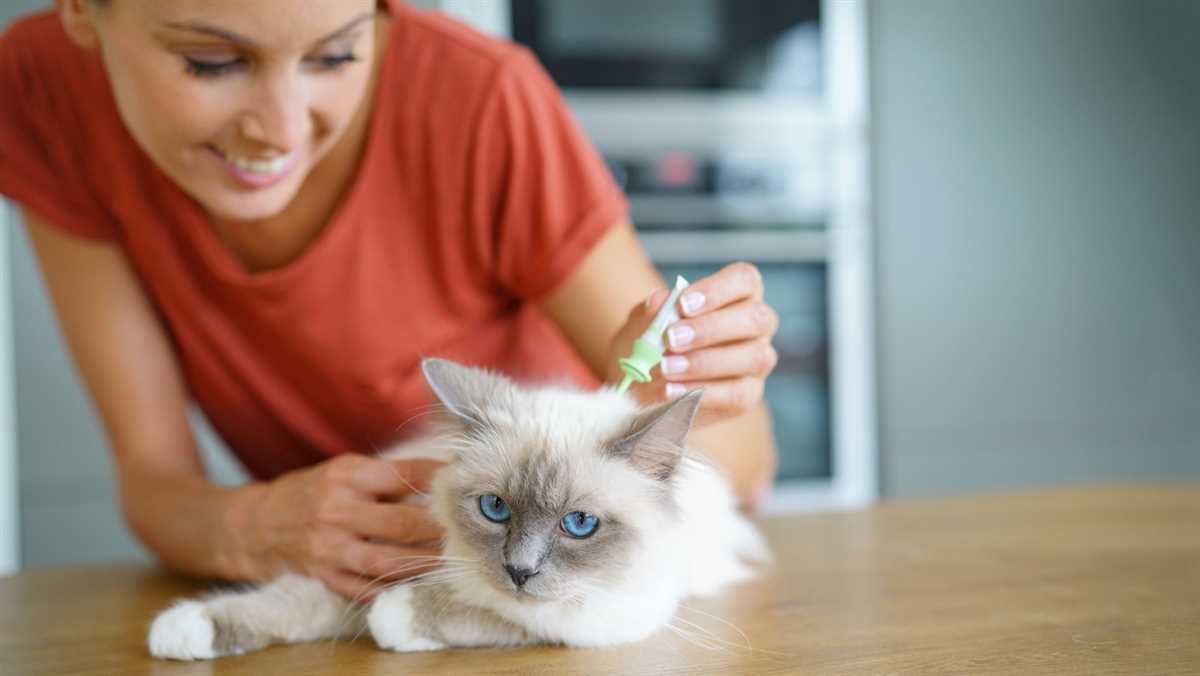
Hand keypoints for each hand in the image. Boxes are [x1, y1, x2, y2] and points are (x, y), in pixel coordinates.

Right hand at [227, 454, 445, 600]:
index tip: (463, 480)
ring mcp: (329, 547)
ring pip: (387, 560)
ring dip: (423, 562)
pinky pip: (364, 586)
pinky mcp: (323, 575)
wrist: (252, 525)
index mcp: (346, 476)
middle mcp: (337, 510)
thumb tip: (437, 478)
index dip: (438, 478)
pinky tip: (415, 582)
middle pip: (402, 522)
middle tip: (466, 528)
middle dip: (439, 527)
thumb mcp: (341, 471)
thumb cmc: (308, 493)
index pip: (403, 474)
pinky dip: (391, 586)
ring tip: (450, 560)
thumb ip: (384, 478)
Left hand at [607, 262, 779, 425]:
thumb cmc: (652, 342)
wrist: (642, 384)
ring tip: (666, 368)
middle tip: (671, 339)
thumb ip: (652, 312)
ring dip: (705, 363)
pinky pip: (738, 393)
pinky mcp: (749, 394)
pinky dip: (703, 392)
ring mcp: (757, 360)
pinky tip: (671, 390)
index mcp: (737, 294)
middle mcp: (757, 325)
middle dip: (711, 329)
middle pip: (755, 318)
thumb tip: (659, 302)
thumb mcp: (644, 322)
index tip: (682, 304)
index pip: (743, 279)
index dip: (717, 290)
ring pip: (753, 357)